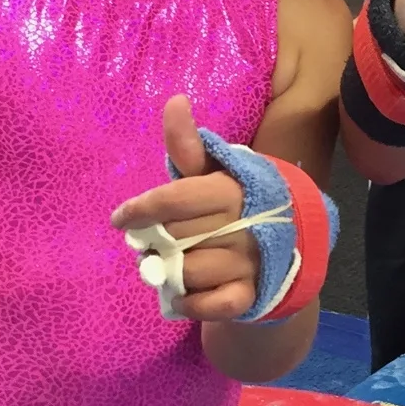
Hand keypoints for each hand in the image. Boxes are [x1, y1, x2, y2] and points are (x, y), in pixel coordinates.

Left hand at [110, 96, 257, 321]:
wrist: (285, 245)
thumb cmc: (234, 204)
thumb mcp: (213, 172)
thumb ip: (189, 145)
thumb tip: (175, 100)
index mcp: (231, 191)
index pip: (176, 200)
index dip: (141, 209)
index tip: (119, 218)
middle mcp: (243, 225)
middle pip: (176, 238)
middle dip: (154, 242)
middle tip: (149, 243)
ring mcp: (249, 263)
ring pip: (190, 271)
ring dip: (169, 272)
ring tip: (166, 267)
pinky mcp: (251, 294)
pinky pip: (213, 305)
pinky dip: (192, 303)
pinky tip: (183, 295)